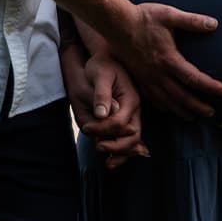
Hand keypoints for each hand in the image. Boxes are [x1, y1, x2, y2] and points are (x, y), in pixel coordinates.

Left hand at [59, 47, 146, 166]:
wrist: (107, 57)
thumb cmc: (101, 64)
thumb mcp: (99, 74)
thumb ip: (101, 94)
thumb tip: (101, 114)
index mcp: (131, 99)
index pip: (120, 123)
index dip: (103, 128)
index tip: (86, 127)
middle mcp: (135, 109)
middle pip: (132, 136)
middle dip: (115, 145)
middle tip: (97, 146)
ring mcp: (132, 115)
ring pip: (133, 141)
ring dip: (121, 153)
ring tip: (107, 163)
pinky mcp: (126, 118)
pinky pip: (129, 139)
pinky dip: (123, 152)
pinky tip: (111, 161)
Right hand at [118, 3, 221, 117]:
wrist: (116, 22)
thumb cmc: (143, 17)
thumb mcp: (169, 14)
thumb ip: (192, 21)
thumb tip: (214, 24)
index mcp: (168, 59)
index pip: (193, 78)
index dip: (210, 86)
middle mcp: (157, 73)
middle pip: (181, 96)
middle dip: (197, 106)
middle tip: (211, 114)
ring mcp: (146, 77)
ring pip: (165, 101)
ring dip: (180, 110)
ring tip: (192, 118)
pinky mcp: (137, 77)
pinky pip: (151, 97)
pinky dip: (162, 106)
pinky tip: (167, 109)